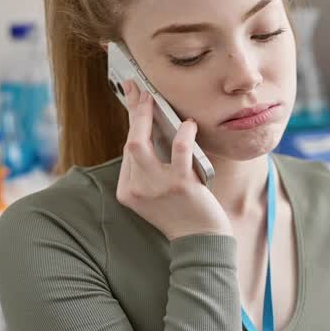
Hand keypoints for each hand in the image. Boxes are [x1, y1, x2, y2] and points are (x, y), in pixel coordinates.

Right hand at [116, 81, 231, 240]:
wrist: (201, 242)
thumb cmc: (183, 215)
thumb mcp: (156, 196)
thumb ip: (149, 171)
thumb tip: (153, 132)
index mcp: (128, 192)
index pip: (128, 151)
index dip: (133, 124)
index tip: (135, 101)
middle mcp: (138, 189)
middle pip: (129, 143)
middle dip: (132, 112)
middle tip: (137, 88)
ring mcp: (157, 187)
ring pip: (139, 144)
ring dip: (144, 117)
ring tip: (151, 97)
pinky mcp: (180, 185)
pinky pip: (179, 151)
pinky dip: (183, 134)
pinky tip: (188, 124)